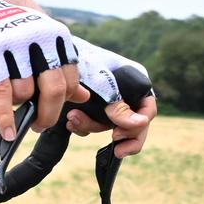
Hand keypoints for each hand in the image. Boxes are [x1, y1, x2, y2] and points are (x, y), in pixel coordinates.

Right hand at [0, 0, 85, 140]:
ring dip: (20, 107)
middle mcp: (39, 37)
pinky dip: (6, 117)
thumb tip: (82, 95)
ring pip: (26, 92)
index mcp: (54, 34)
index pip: (70, 78)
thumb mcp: (37, 38)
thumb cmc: (3, 25)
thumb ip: (60, 65)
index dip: (63, 100)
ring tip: (13, 108)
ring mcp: (14, 44)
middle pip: (54, 89)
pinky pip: (3, 93)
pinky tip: (7, 131)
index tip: (51, 109)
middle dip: (48, 115)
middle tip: (40, 125)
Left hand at [65, 37, 157, 157]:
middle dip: (121, 137)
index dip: (137, 127)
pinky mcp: (92, 106)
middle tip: (115, 149)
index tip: (118, 136)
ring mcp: (109, 100)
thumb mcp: (102, 83)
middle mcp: (126, 92)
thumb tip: (141, 123)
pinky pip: (93, 123)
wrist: (55, 55)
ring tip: (73, 119)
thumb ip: (119, 104)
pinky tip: (70, 121)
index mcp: (136, 82)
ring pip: (108, 125)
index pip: (148, 110)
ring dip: (91, 126)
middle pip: (132, 124)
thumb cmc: (84, 60)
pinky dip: (82, 125)